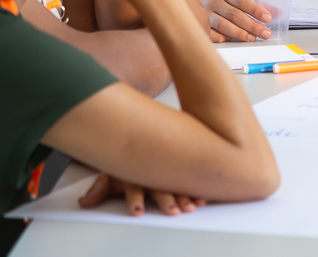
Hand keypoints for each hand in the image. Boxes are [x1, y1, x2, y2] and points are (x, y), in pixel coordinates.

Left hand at [79, 172, 204, 215]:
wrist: (137, 136)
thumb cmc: (126, 162)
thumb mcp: (109, 174)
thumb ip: (99, 189)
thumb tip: (85, 201)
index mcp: (135, 174)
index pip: (135, 187)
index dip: (135, 199)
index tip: (137, 211)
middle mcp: (152, 172)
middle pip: (160, 187)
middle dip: (168, 199)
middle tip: (173, 211)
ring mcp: (166, 170)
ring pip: (177, 183)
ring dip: (185, 195)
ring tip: (191, 206)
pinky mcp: (177, 169)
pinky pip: (188, 178)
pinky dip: (196, 188)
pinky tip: (202, 198)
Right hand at [187, 0, 271, 41]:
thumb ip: (253, 3)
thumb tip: (278, 12)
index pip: (242, 0)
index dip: (256, 9)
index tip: (268, 18)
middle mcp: (215, 2)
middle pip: (235, 15)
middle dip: (252, 25)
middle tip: (265, 33)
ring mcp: (206, 14)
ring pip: (223, 26)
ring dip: (239, 33)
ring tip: (252, 38)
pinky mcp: (200, 24)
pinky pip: (211, 34)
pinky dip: (222, 38)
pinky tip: (232, 40)